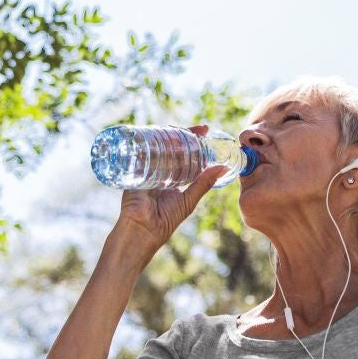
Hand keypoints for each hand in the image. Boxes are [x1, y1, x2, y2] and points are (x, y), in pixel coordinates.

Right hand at [112, 124, 225, 253]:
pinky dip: (147, 141)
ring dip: (167, 134)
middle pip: (171, 146)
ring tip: (180, 128)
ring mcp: (147, 168)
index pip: (184, 153)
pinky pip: (141, 151)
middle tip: (197, 128)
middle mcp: (160, 170)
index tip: (205, 130)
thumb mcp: (188, 199)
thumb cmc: (165, 220)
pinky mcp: (134, 169)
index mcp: (173, 177)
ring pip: (157, 145)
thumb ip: (204, 184)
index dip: (193, 140)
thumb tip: (223, 168)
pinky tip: (156, 133)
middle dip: (182, 134)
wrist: (143, 230)